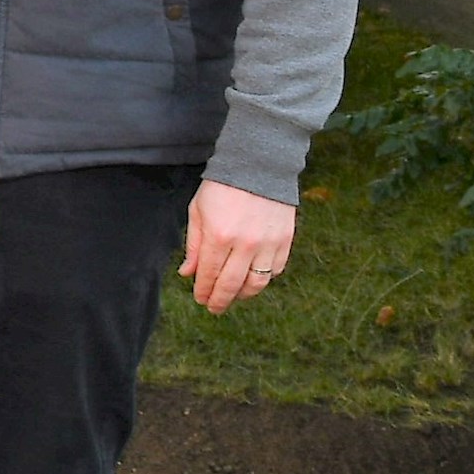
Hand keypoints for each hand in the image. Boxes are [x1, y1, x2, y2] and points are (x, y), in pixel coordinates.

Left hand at [179, 182, 297, 314]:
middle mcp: (245, 245)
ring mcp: (268, 244)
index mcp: (218, 236)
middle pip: (232, 285)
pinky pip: (276, 270)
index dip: (204, 291)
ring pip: (257, 283)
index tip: (200, 300)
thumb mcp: (198, 212)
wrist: (257, 166)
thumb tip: (187, 274)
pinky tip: (253, 280)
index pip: (209, 275)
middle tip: (214, 308)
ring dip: (243, 295)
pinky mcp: (285, 241)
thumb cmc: (222, 187)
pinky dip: (265, 279)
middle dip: (220, 300)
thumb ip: (194, 246)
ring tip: (233, 297)